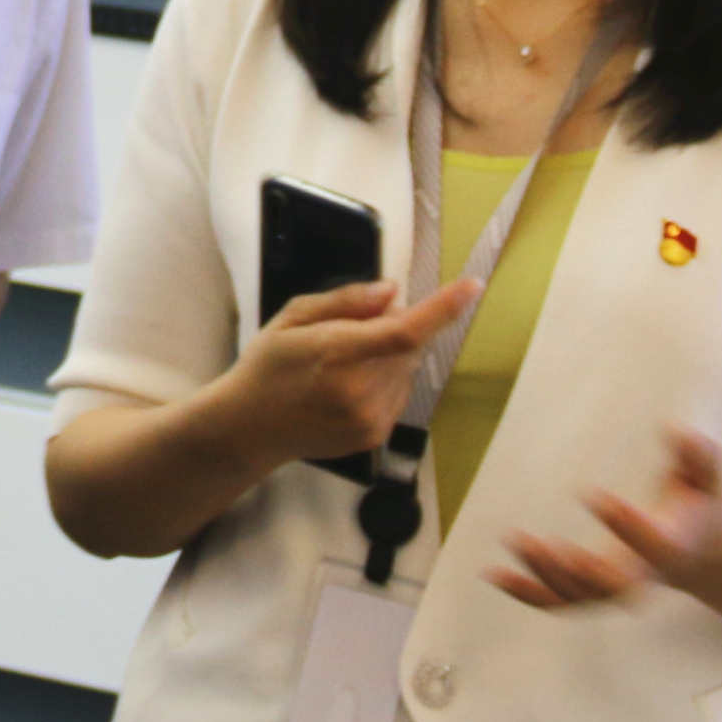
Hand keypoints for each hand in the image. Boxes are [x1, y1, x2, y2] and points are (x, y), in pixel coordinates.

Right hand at [214, 276, 479, 468]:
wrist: (249, 428)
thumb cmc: (268, 367)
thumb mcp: (292, 317)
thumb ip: (345, 301)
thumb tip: (392, 291)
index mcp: (337, 354)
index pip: (404, 331)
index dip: (442, 309)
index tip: (472, 287)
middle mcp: (359, 391)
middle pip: (409, 346)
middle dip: (395, 327)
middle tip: (353, 328)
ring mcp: (370, 418)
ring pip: (407, 369)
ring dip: (391, 356)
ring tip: (343, 363)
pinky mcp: (375, 435)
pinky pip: (399, 393)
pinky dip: (385, 379)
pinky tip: (348, 384)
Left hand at [494, 427, 721, 614]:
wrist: (701, 552)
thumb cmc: (699, 505)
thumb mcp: (707, 478)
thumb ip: (698, 456)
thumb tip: (676, 428)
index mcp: (672, 547)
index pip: (653, 545)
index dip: (625, 525)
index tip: (592, 494)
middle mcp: (643, 576)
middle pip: (612, 587)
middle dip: (581, 571)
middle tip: (548, 545)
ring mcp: (615, 589)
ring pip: (578, 597)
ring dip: (543, 575)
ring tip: (515, 540)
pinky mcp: (593, 592)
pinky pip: (558, 601)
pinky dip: (526, 593)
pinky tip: (494, 574)